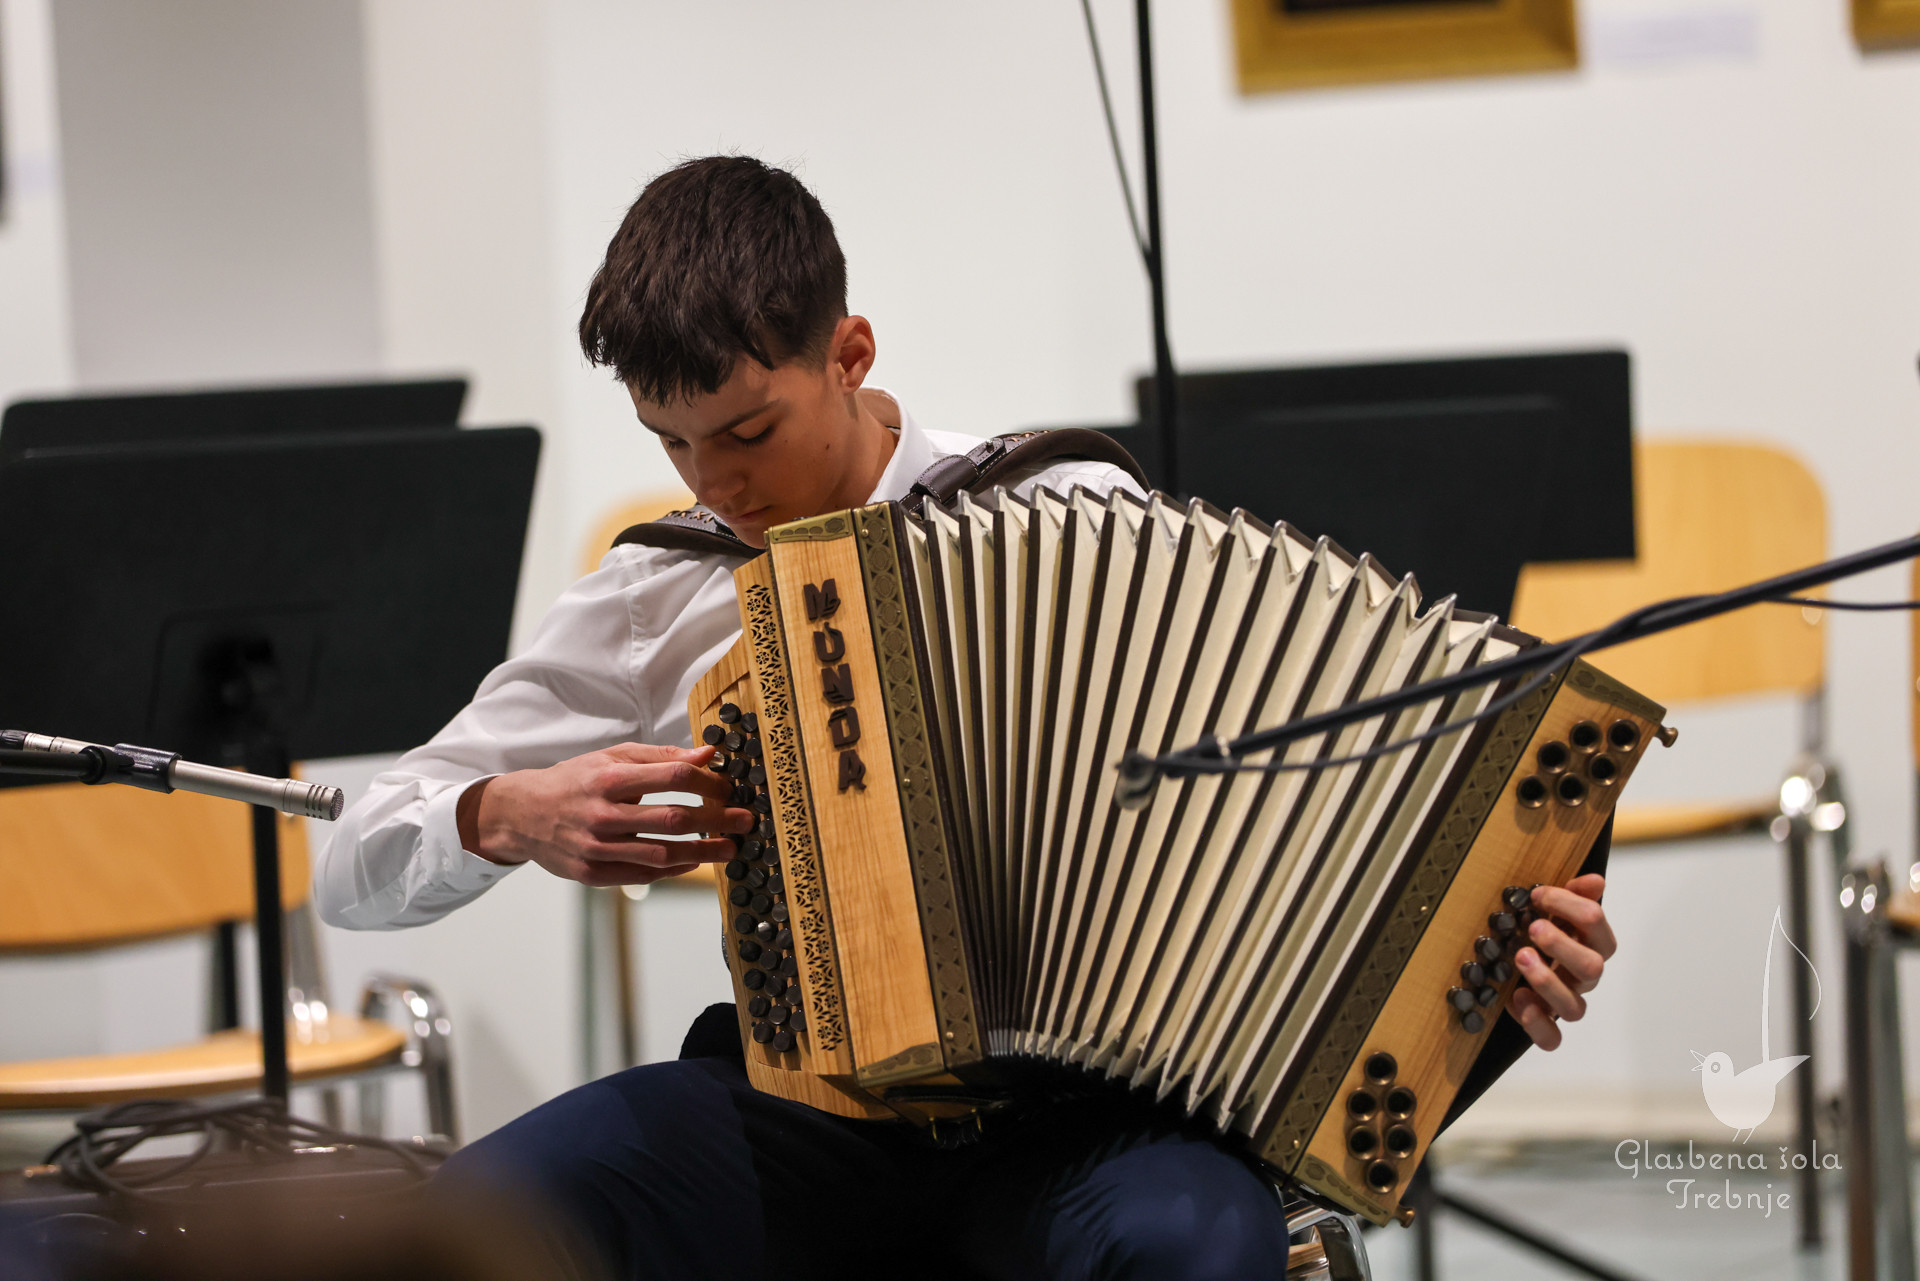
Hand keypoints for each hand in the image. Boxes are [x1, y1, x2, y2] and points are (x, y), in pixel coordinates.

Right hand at [456, 743, 753, 886]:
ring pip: (661, 855)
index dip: (707, 782)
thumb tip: (707, 754)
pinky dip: (674, 868)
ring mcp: (595, 848)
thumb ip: (660, 756)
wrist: (523, 815)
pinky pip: (642, 874)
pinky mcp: (592, 874)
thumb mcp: (612, 757)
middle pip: (672, 819)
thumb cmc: (576, 781)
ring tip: (730, 848)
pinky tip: (695, 861)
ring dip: (703, 852)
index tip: (729, 786)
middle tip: (744, 820)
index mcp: (608, 780)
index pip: (671, 777)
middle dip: (716, 820)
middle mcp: (601, 815)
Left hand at [1510, 873, 1615, 1050]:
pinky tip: (1517, 1000)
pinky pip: (1553, 1038)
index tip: (1538, 895)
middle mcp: (1585, 976)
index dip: (1569, 905)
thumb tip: (1596, 880)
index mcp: (1591, 943)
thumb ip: (1573, 894)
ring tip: (1520, 958)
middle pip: (1593, 967)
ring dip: (1547, 982)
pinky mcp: (1548, 1023)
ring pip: (1574, 1007)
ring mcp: (1569, 1001)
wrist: (1517, 965)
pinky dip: (1537, 1023)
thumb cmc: (1541, 933)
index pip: (1595, 923)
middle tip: (1533, 929)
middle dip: (1562, 945)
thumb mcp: (1553, 910)